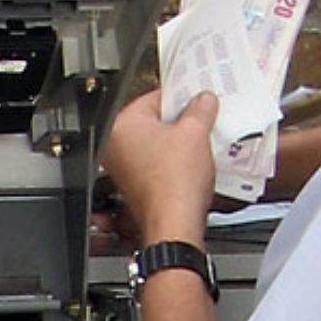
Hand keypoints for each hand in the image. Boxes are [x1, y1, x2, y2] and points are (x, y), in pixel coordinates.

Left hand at [101, 89, 217, 247]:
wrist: (175, 224)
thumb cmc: (174, 184)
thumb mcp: (195, 133)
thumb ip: (200, 109)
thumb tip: (203, 100)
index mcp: (122, 125)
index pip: (153, 97)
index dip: (180, 96)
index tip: (195, 97)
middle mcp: (116, 145)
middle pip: (154, 120)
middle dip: (180, 119)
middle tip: (201, 118)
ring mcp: (124, 167)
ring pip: (156, 142)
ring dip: (178, 140)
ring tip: (200, 140)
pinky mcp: (135, 183)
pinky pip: (156, 161)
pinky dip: (173, 159)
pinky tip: (192, 161)